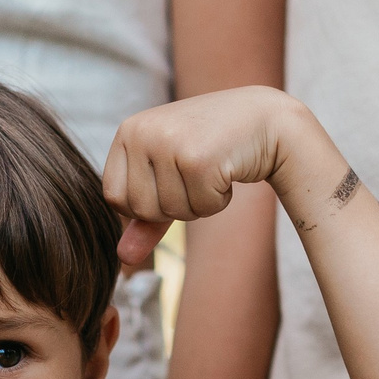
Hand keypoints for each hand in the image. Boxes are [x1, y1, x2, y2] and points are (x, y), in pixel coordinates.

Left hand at [102, 85, 309, 268]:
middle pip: (141, 209)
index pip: (114, 197)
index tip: (170, 182)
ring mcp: (169, 144)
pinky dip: (218, 200)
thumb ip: (145, 218)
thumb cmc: (212, 147)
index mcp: (127, 131)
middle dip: (174, 206)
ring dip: (199, 203)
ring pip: (172, 212)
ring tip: (212, 169)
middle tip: (195, 174)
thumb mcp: (170, 177)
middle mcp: (142, 133)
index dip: (145, 204)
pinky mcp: (198, 159)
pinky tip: (226, 170)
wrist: (264, 120)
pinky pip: (201, 208)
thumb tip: (124, 258)